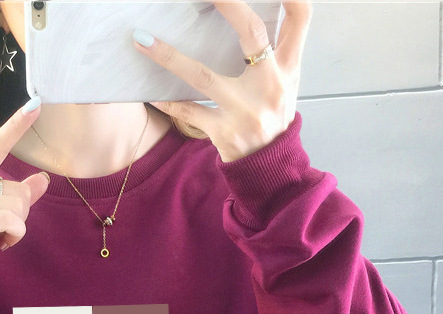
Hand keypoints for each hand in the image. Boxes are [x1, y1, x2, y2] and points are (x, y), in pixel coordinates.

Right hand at [0, 102, 50, 250]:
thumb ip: (19, 193)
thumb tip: (43, 179)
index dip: (16, 125)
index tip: (35, 103)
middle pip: (17, 190)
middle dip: (20, 212)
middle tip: (1, 225)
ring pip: (16, 206)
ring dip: (17, 226)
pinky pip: (9, 220)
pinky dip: (15, 234)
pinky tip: (3, 242)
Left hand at [133, 1, 311, 161]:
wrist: (270, 168)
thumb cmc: (273, 118)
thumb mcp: (287, 83)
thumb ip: (278, 51)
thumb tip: (252, 18)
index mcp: (288, 68)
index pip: (299, 18)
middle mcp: (270, 85)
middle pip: (251, 33)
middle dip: (229, 4)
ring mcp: (245, 110)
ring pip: (203, 76)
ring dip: (170, 57)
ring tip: (142, 40)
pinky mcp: (224, 132)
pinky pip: (188, 112)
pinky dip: (167, 103)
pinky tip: (149, 93)